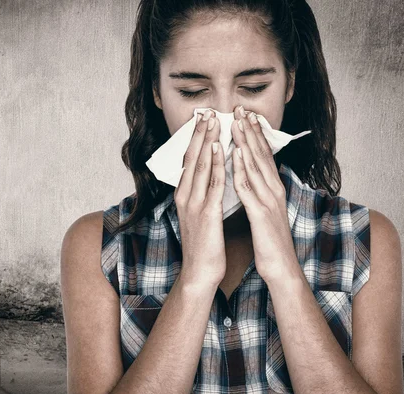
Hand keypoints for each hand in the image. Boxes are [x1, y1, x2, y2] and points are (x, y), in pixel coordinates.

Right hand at [174, 110, 226, 290]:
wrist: (200, 272)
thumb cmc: (203, 245)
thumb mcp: (198, 216)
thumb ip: (201, 196)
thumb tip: (207, 180)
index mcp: (184, 196)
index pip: (188, 162)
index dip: (194, 140)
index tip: (201, 121)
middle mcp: (185, 196)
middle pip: (191, 158)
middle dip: (199, 134)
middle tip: (206, 112)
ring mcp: (194, 204)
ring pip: (200, 166)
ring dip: (206, 141)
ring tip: (212, 121)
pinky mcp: (207, 213)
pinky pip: (213, 183)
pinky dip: (215, 163)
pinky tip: (219, 148)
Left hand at [231, 105, 301, 285]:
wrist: (281, 267)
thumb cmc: (270, 240)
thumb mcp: (266, 210)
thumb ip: (260, 192)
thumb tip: (252, 176)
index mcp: (273, 188)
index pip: (263, 156)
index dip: (254, 135)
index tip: (245, 116)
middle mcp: (274, 190)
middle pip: (261, 154)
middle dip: (250, 130)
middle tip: (240, 109)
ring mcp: (269, 200)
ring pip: (255, 166)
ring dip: (245, 143)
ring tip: (236, 123)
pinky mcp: (261, 214)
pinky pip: (249, 189)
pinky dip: (241, 170)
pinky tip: (234, 156)